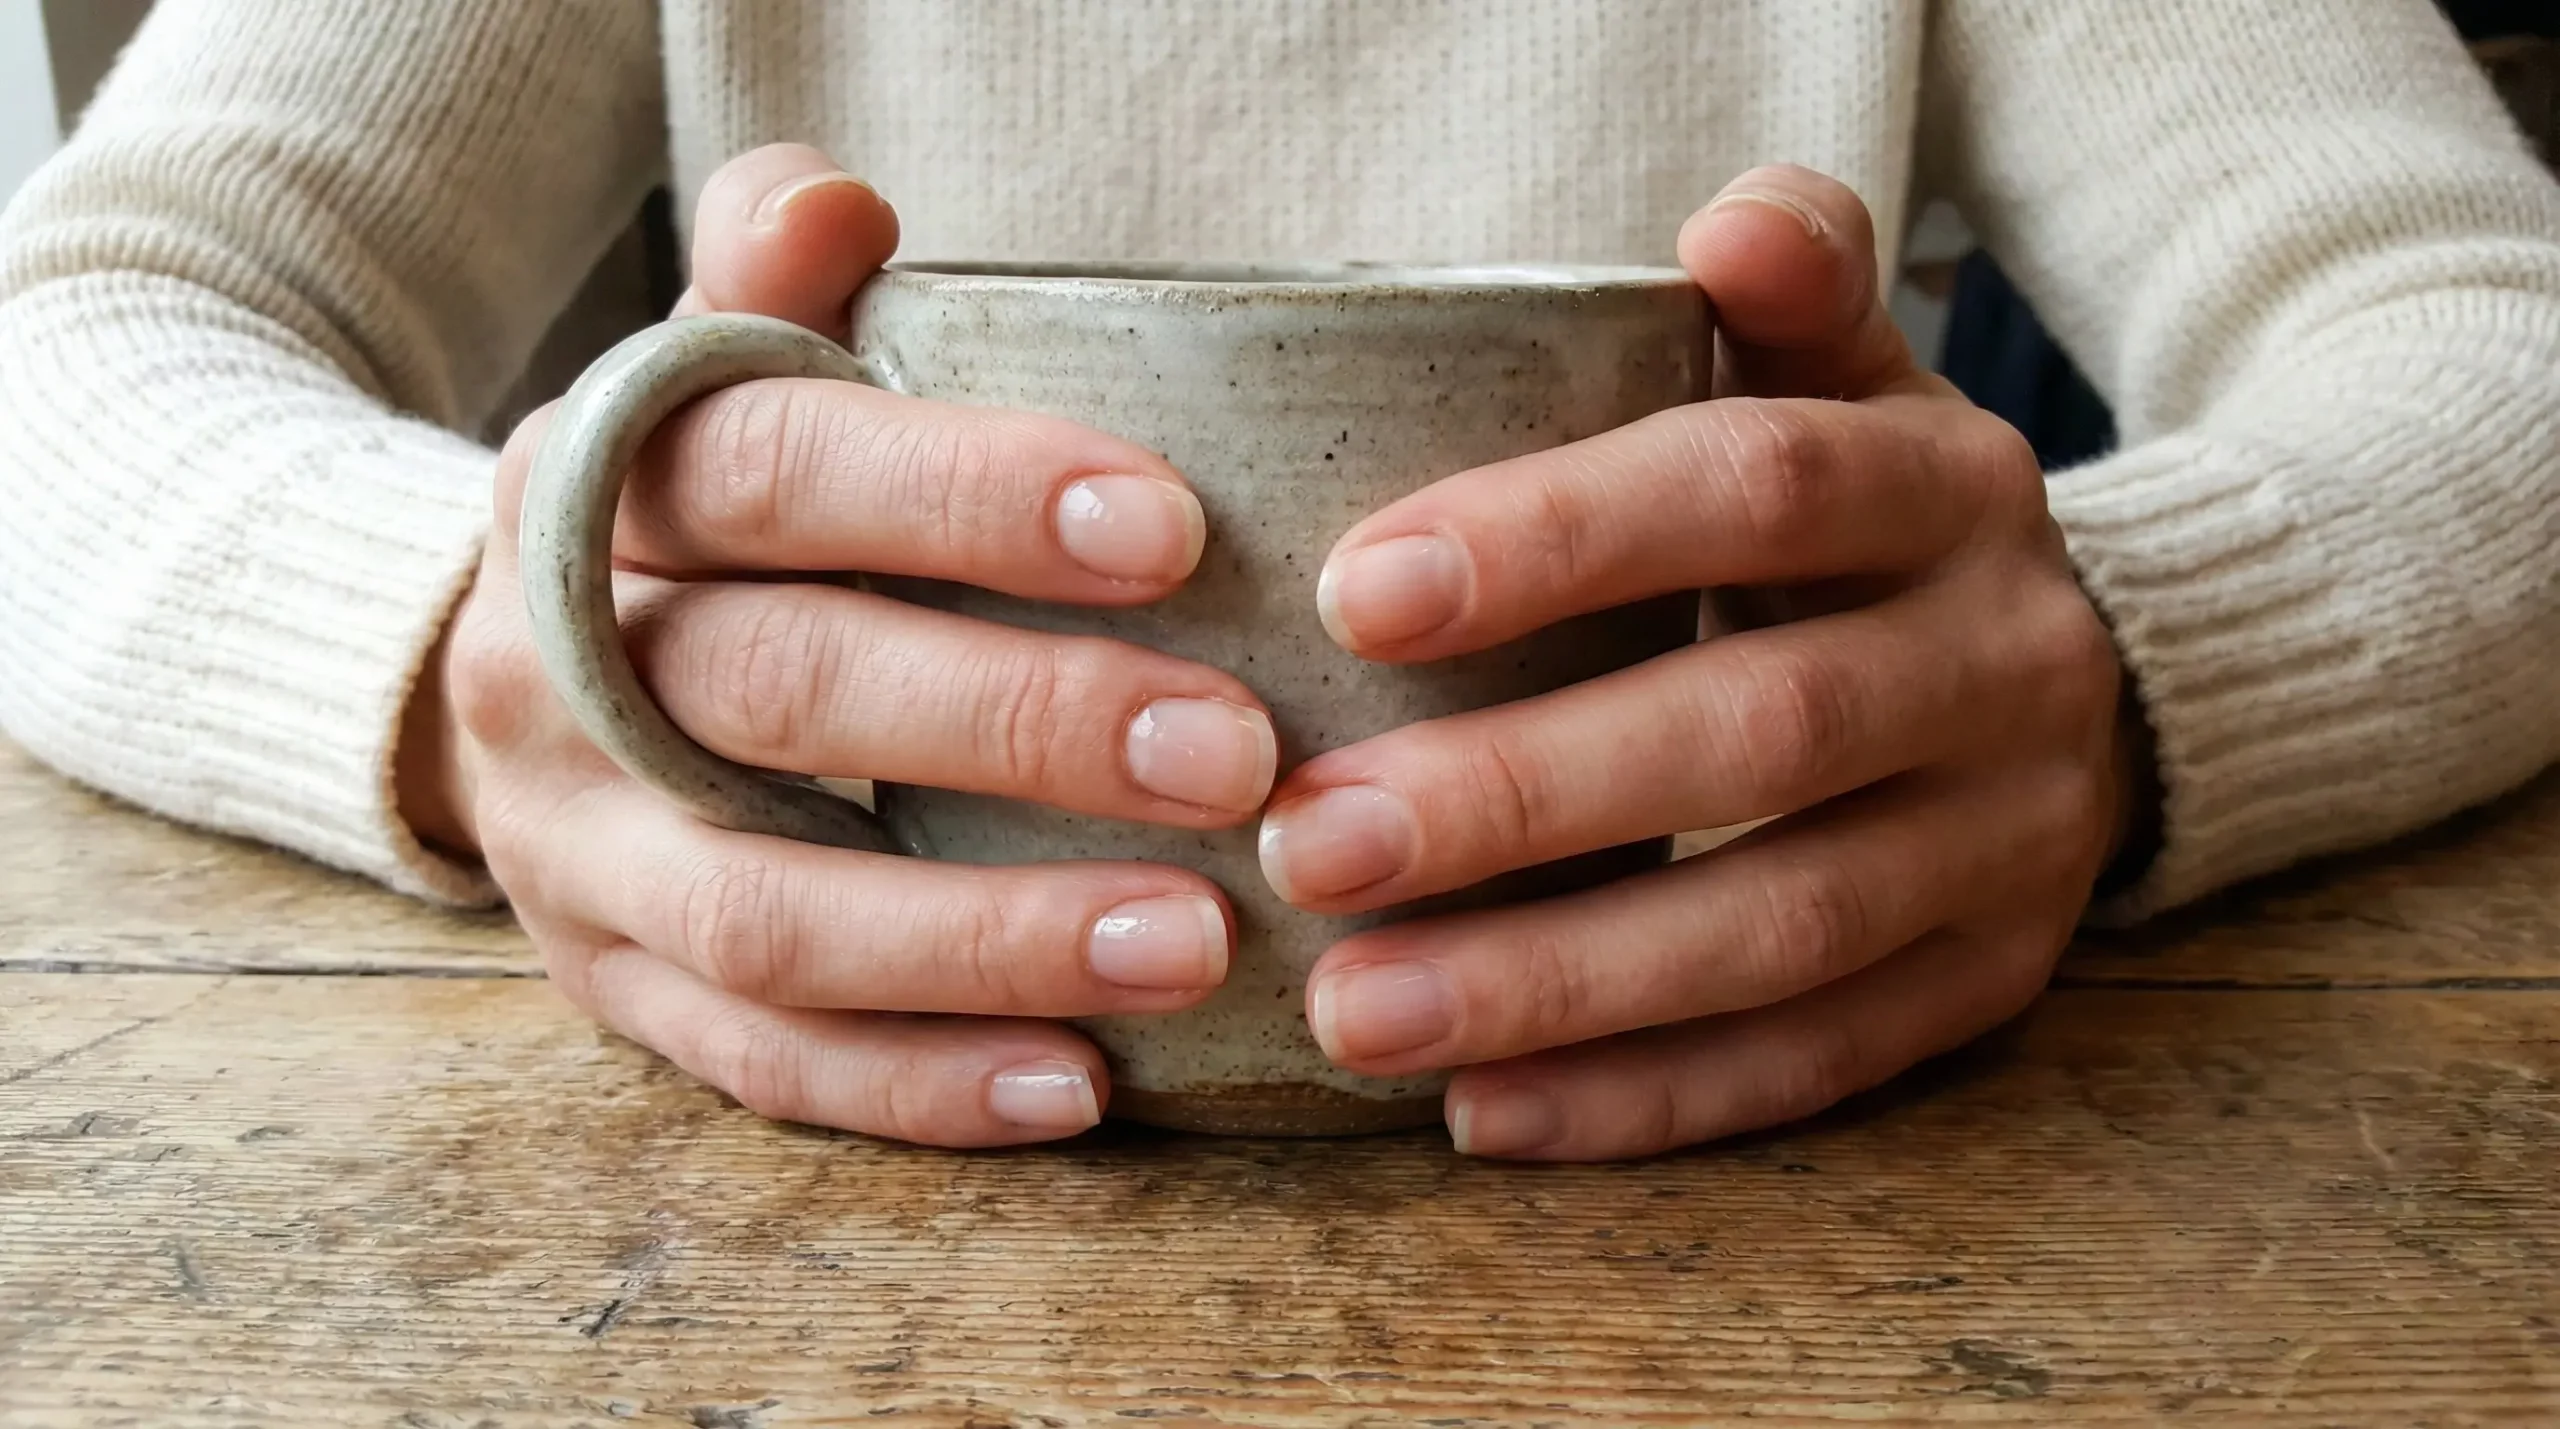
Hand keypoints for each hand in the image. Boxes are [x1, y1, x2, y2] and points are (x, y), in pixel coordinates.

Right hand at [399, 144, 1276, 1145]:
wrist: (518, 671)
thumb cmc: (702, 518)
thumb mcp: (712, 375)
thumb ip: (771, 286)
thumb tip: (840, 204)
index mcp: (594, 484)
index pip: (769, 467)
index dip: (963, 494)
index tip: (1173, 528)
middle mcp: (556, 670)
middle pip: (785, 694)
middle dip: (1021, 724)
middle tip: (1236, 756)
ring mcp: (574, 852)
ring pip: (774, 916)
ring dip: (992, 940)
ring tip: (1194, 942)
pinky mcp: (614, 991)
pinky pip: (765, 1061)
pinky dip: (923, 1084)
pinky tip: (1078, 1082)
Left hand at [1267, 165, 2139, 1160]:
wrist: (2086, 675)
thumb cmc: (1869, 527)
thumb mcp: (1850, 386)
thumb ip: (1789, 299)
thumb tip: (1726, 217)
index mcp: (1947, 486)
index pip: (1759, 486)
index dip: (1561, 538)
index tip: (1355, 597)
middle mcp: (2004, 659)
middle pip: (1759, 728)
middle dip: (1522, 797)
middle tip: (1308, 847)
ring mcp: (2016, 839)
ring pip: (1782, 926)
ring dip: (1558, 983)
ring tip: (1356, 1012)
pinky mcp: (1993, 981)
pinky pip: (1820, 1062)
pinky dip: (1648, 1098)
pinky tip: (1485, 1113)